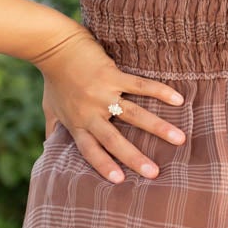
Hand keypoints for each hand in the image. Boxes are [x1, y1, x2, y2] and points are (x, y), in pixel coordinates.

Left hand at [37, 29, 186, 181]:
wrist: (54, 46)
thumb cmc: (53, 79)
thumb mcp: (50, 108)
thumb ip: (53, 129)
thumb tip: (47, 149)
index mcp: (77, 124)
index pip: (90, 150)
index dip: (103, 165)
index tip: (120, 181)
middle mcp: (90, 112)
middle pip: (114, 140)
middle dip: (135, 157)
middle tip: (155, 173)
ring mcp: (103, 93)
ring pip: (134, 114)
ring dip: (158, 127)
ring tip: (179, 139)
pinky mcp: (112, 75)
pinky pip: (140, 85)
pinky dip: (159, 92)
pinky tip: (178, 99)